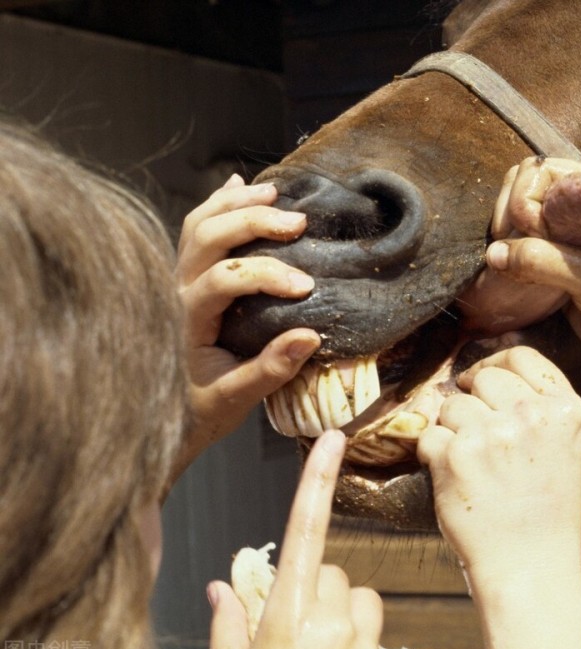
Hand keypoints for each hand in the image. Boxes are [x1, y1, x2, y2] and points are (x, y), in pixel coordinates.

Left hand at [172, 174, 320, 486]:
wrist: (159, 419)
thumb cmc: (197, 412)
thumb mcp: (235, 400)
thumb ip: (270, 370)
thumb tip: (311, 336)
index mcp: (185, 320)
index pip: (224, 279)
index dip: (267, 275)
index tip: (306, 287)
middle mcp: (174, 290)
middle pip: (207, 236)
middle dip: (254, 222)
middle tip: (298, 224)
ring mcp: (175, 279)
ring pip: (197, 224)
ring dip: (236, 204)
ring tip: (275, 194)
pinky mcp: (183, 276)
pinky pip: (195, 230)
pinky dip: (218, 204)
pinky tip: (241, 185)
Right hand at [205, 431, 384, 648]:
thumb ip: (227, 631)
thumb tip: (221, 590)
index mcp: (286, 620)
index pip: (304, 532)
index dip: (317, 480)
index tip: (332, 440)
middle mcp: (331, 626)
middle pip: (332, 572)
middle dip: (313, 590)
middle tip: (290, 633)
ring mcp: (363, 647)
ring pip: (362, 601)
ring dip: (342, 616)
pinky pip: (376, 635)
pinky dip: (359, 645)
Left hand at [417, 347, 580, 648]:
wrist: (530, 566)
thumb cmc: (545, 510)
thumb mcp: (564, 445)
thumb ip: (537, 403)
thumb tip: (490, 365)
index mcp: (566, 408)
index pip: (521, 353)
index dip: (495, 365)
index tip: (483, 385)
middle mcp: (531, 414)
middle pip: (482, 376)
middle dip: (472, 400)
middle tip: (480, 439)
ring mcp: (492, 433)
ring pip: (451, 405)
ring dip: (452, 430)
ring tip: (473, 466)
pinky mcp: (455, 455)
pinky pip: (429, 435)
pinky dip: (434, 455)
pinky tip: (457, 480)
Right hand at [473, 158, 580, 370]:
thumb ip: (545, 261)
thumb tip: (494, 253)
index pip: (543, 171)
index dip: (526, 200)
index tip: (532, 235)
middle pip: (523, 182)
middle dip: (511, 213)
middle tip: (516, 249)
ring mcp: (566, 220)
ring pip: (516, 207)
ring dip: (507, 232)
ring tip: (514, 262)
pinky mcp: (554, 246)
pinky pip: (519, 234)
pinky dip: (509, 248)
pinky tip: (514, 269)